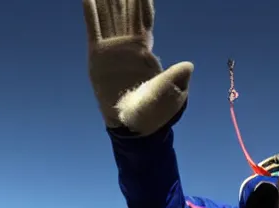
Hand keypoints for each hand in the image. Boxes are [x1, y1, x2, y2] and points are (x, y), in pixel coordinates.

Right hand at [83, 0, 192, 134]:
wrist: (133, 126)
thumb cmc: (154, 112)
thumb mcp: (169, 94)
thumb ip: (175, 78)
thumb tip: (188, 65)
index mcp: (145, 49)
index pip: (144, 18)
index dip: (143, 1)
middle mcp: (127, 44)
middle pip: (124, 11)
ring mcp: (112, 49)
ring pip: (108, 15)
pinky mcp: (98, 57)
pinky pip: (93, 30)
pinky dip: (90, 12)